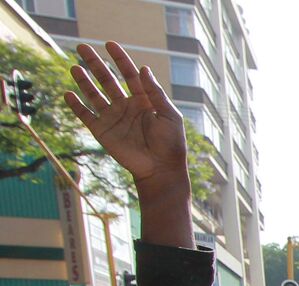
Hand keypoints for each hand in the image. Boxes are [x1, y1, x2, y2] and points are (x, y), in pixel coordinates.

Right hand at [65, 43, 188, 190]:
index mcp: (144, 101)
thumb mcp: (168, 115)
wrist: (161, 169)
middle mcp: (126, 106)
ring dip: (84, 81)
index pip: (129, 75)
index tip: (110, 44)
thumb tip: (143, 68)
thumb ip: (155, 93)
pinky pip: (86, 115)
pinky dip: (76, 106)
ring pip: (94, 95)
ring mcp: (113, 118)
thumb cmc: (171, 144)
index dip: (120, 59)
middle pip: (107, 80)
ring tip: (74, 67)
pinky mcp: (103, 131)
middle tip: (82, 47)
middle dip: (95, 64)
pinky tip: (68, 94)